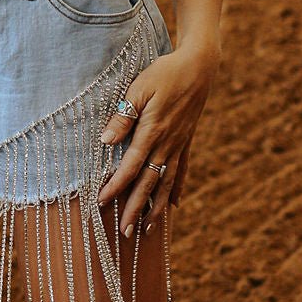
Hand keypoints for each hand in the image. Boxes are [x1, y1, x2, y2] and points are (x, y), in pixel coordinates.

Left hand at [96, 42, 218, 235]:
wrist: (199, 67)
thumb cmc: (164, 73)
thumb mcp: (138, 88)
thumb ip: (123, 116)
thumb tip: (105, 141)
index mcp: (152, 132)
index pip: (130, 167)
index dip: (116, 187)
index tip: (102, 203)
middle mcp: (167, 144)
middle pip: (148, 183)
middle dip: (135, 209)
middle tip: (125, 234)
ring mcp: (179, 144)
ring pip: (166, 183)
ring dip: (156, 207)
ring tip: (148, 229)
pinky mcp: (186, 140)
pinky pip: (181, 170)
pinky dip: (176, 189)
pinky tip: (173, 204)